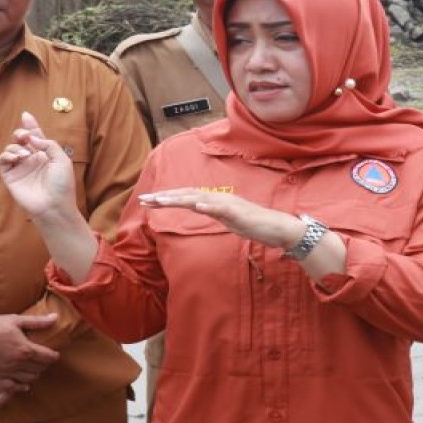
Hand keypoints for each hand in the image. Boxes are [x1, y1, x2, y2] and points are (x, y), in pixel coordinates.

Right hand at [0, 111, 76, 219]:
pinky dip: (5, 156)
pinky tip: (16, 158)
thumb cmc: (62, 185)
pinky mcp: (10, 178)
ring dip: (15, 147)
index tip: (25, 115)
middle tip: (24, 136)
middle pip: (20, 140)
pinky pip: (2, 162)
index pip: (36, 137)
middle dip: (20, 133)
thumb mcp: (62, 159)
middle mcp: (31, 160)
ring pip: (10, 149)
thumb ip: (48, 144)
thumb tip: (32, 138)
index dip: (30, 125)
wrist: (54, 206)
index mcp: (45, 155)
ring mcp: (20, 168)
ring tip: (24, 154)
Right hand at [0, 313, 59, 408]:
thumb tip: (55, 317)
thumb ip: (37, 322)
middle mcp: (17, 365)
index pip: (48, 357)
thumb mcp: (15, 320)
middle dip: (44, 365)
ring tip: (34, 369)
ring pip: (28, 379)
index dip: (54, 356)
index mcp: (25, 350)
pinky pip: (12, 388)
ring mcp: (6, 374)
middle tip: (44, 360)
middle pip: (39, 369)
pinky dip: (20, 387)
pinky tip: (23, 385)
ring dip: (34, 375)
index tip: (54, 354)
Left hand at [140, 189, 303, 249]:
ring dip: (179, 199)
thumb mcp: (228, 219)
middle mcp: (220, 198)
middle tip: (143, 198)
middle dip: (165, 197)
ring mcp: (229, 204)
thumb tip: (200, 208)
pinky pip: (221, 209)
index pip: (186, 197)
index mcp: (216, 201)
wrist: (278, 228)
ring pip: (199, 199)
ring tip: (160, 201)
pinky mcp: (239, 213)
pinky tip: (196, 205)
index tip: (148, 200)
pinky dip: (208, 206)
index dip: (167, 197)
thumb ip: (214, 212)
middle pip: (187, 195)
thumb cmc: (254, 225)